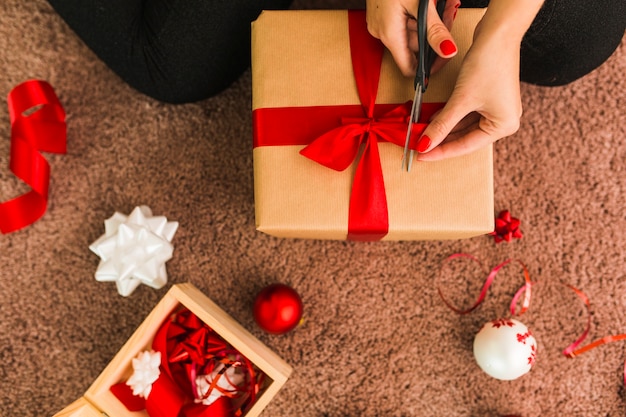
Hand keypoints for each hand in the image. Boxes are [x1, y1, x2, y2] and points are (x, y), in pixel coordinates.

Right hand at [365, 0, 460, 76]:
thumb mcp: (421, 4)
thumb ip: (435, 31)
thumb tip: (448, 52)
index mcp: (389, 34)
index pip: (409, 68)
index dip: (429, 67)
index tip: (445, 57)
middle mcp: (381, 31)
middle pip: (415, 47)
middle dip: (436, 34)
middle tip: (450, 14)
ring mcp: (380, 21)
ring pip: (412, 31)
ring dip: (431, 21)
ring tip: (444, 3)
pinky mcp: (382, 12)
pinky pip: (406, 19)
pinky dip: (420, 13)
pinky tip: (430, 2)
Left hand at [415, 15, 523, 160]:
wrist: (497, 33)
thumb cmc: (487, 65)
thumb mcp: (461, 99)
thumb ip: (442, 125)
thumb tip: (425, 145)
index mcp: (503, 126)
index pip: (465, 146)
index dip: (441, 151)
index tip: (420, 155)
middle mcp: (503, 120)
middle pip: (465, 137)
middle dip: (440, 139)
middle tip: (418, 144)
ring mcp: (496, 109)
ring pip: (463, 125)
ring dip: (442, 127)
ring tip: (421, 132)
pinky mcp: (488, 97)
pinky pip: (465, 113)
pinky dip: (449, 116)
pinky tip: (432, 119)